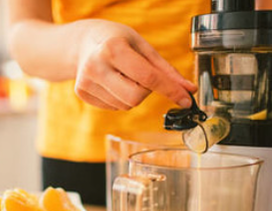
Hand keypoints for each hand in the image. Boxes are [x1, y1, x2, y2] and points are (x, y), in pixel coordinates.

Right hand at [74, 20, 196, 110]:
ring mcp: (86, 82)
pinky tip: (112, 83)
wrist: (84, 42)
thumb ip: (166, 71)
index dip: (170, 90)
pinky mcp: (82, 94)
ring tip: (122, 76)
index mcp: (113, 49)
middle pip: (135, 98)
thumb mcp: (143, 47)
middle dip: (146, 91)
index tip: (186, 100)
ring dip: (132, 95)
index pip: (148, 77)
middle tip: (140, 76)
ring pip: (125, 105)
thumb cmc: (118, 41)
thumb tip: (189, 90)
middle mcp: (96, 66)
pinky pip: (114, 108)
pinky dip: (120, 98)